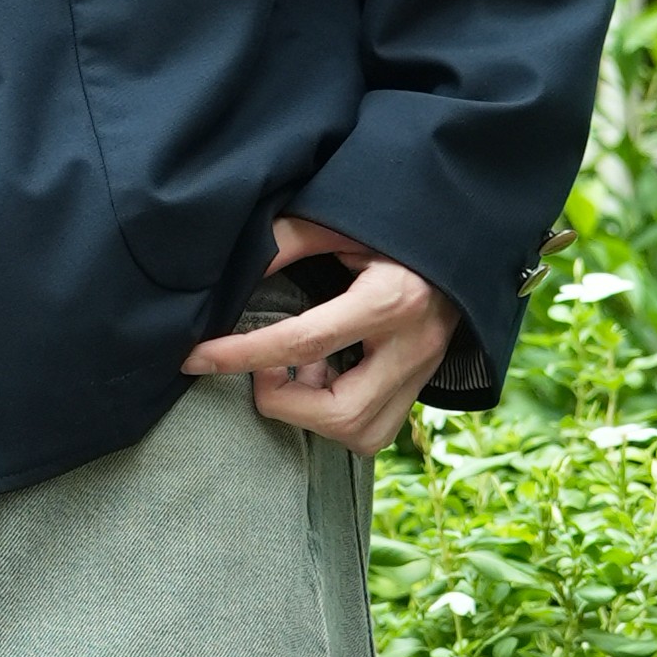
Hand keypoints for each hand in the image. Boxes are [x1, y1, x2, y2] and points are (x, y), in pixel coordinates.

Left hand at [182, 215, 456, 458]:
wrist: (462, 237)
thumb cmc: (394, 226)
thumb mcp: (342, 222)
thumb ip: (285, 240)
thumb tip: (229, 270)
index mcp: (392, 299)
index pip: (302, 342)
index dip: (239, 354)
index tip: (194, 357)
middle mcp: (414, 347)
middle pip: (340, 413)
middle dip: (286, 402)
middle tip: (268, 367)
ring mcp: (423, 373)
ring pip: (361, 434)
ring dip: (313, 413)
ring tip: (304, 371)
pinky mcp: (422, 388)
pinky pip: (374, 432)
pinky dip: (337, 417)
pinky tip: (327, 379)